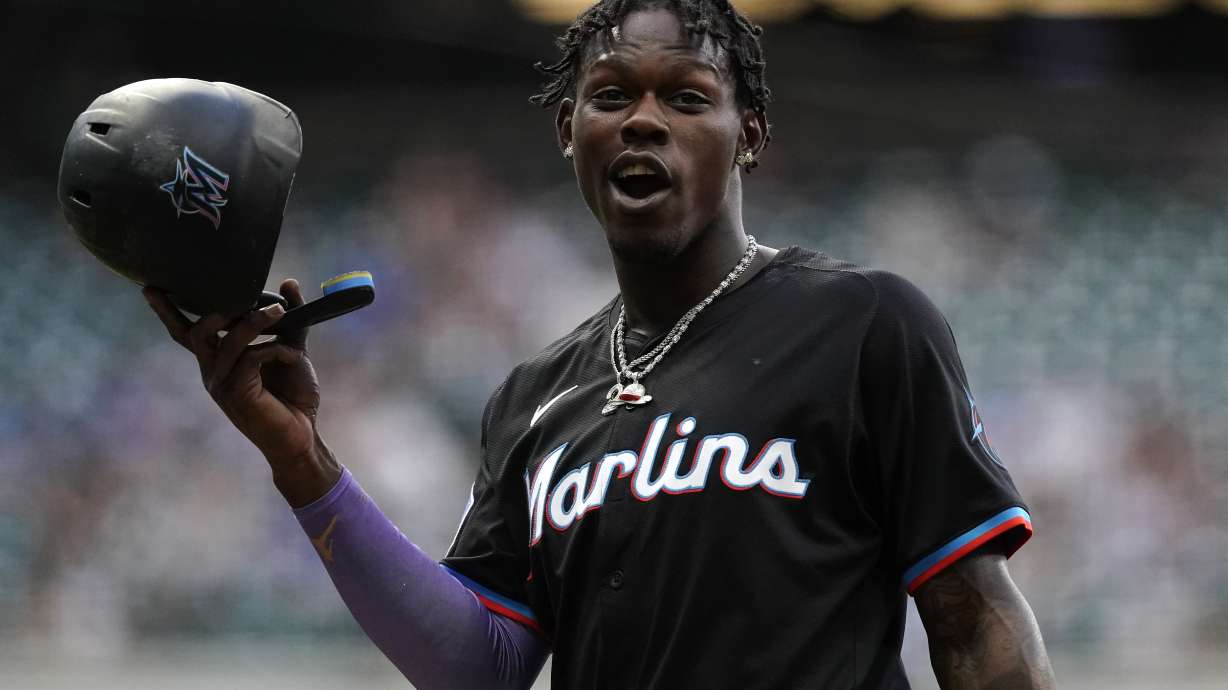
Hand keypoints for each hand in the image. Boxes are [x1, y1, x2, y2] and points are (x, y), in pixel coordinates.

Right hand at [144, 279, 340, 505]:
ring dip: (256, 321)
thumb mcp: (291, 349)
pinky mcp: (236, 393)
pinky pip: (250, 357)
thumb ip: (290, 319)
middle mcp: (213, 372)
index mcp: (219, 361)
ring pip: (227, 340)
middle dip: (221, 308)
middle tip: (255, 298)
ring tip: (280, 312)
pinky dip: (275, 349)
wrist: (303, 435)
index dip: (167, 311)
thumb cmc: (294, 395)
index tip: (149, 287)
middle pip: (197, 332)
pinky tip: (293, 356)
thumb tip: (289, 282)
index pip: (185, 333)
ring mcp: (221, 384)